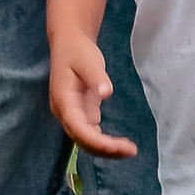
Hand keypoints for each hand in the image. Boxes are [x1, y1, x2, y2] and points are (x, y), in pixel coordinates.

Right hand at [50, 27, 137, 158]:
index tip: (115, 147)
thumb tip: (106, 94)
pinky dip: (104, 142)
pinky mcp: (81, 113)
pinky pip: (91, 133)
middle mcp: (65, 113)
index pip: (78, 128)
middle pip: (82, 140)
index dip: (96, 141)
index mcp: (63, 101)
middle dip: (104, 149)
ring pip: (86, 140)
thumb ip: (96, 77)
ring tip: (130, 151)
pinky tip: (120, 146)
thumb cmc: (77, 51)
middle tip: (131, 151)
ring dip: (106, 149)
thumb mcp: (88, 59)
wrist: (68, 44)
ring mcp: (72, 114)